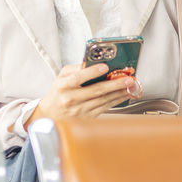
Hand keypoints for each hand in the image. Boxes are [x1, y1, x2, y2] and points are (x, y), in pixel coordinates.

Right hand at [25, 63, 140, 126]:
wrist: (51, 113)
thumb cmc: (58, 92)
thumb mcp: (61, 77)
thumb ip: (75, 69)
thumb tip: (92, 64)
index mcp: (63, 86)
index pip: (78, 77)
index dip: (92, 72)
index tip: (105, 67)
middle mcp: (71, 98)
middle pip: (96, 90)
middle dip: (114, 84)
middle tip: (127, 79)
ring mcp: (80, 110)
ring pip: (103, 100)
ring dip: (119, 93)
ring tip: (129, 86)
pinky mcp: (87, 117)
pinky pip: (105, 108)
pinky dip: (116, 101)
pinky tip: (123, 95)